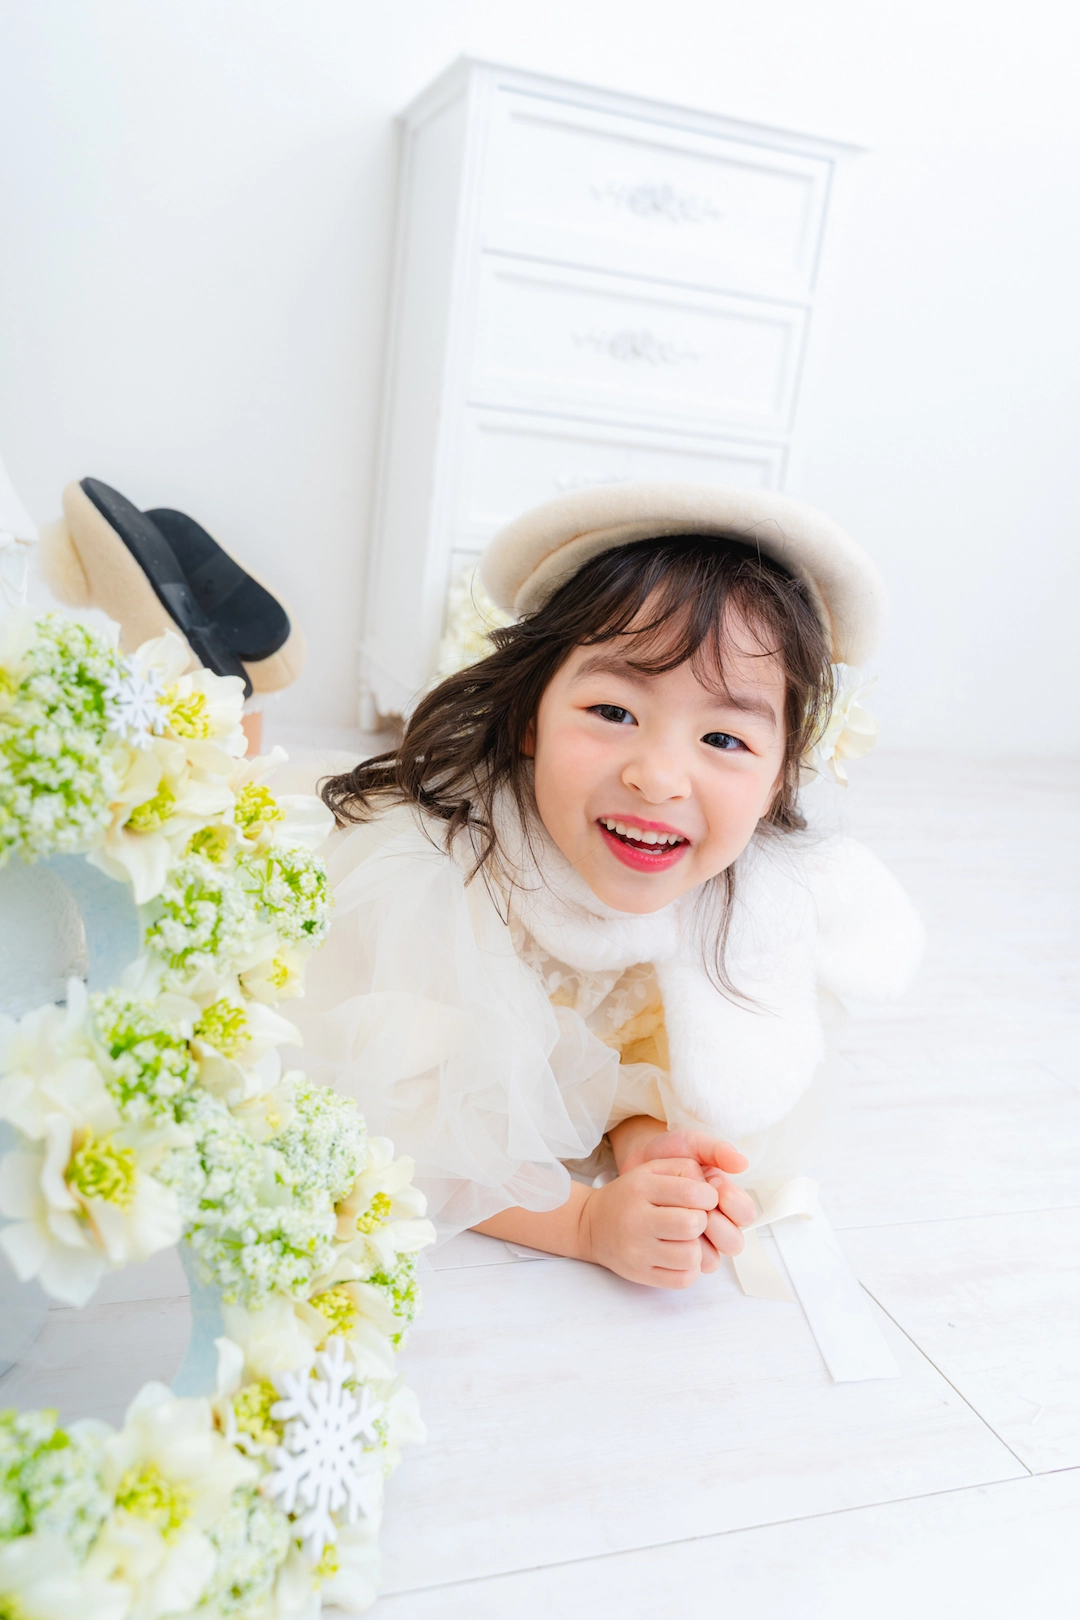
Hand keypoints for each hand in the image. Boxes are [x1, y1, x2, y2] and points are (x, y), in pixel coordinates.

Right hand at [579, 1158, 721, 1289]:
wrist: (592, 1225)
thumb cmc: (631, 1195)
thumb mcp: (651, 1169)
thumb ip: (684, 1169)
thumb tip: (716, 1189)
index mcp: (641, 1188)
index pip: (692, 1193)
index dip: (709, 1196)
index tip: (703, 1198)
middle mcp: (636, 1220)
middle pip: (692, 1225)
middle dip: (702, 1221)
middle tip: (693, 1219)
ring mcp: (638, 1251)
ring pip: (691, 1256)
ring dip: (696, 1247)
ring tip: (685, 1239)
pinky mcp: (641, 1275)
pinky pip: (683, 1279)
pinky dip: (689, 1268)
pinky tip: (678, 1255)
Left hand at [616, 1123, 755, 1261]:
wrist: (633, 1168)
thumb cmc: (667, 1155)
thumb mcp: (691, 1144)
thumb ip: (717, 1150)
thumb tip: (743, 1163)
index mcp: (725, 1200)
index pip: (746, 1214)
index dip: (734, 1203)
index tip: (715, 1184)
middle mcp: (716, 1224)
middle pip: (734, 1243)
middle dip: (718, 1226)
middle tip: (699, 1208)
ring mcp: (696, 1242)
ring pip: (713, 1260)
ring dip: (698, 1242)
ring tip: (679, 1221)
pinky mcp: (675, 1253)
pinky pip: (686, 1269)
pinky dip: (677, 1255)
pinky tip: (664, 1237)